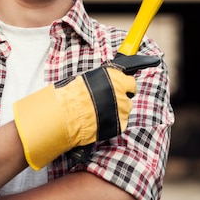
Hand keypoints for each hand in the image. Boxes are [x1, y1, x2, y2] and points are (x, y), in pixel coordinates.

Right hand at [13, 54, 160, 169]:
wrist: (68, 115)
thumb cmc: (73, 95)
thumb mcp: (88, 78)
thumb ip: (104, 79)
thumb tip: (112, 76)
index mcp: (115, 76)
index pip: (131, 79)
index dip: (126, 84)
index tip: (127, 85)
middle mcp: (122, 90)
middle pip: (130, 93)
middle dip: (123, 96)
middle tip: (109, 99)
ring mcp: (123, 108)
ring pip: (127, 108)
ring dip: (118, 109)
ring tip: (102, 111)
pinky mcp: (120, 124)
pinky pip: (122, 121)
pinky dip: (115, 121)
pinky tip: (102, 120)